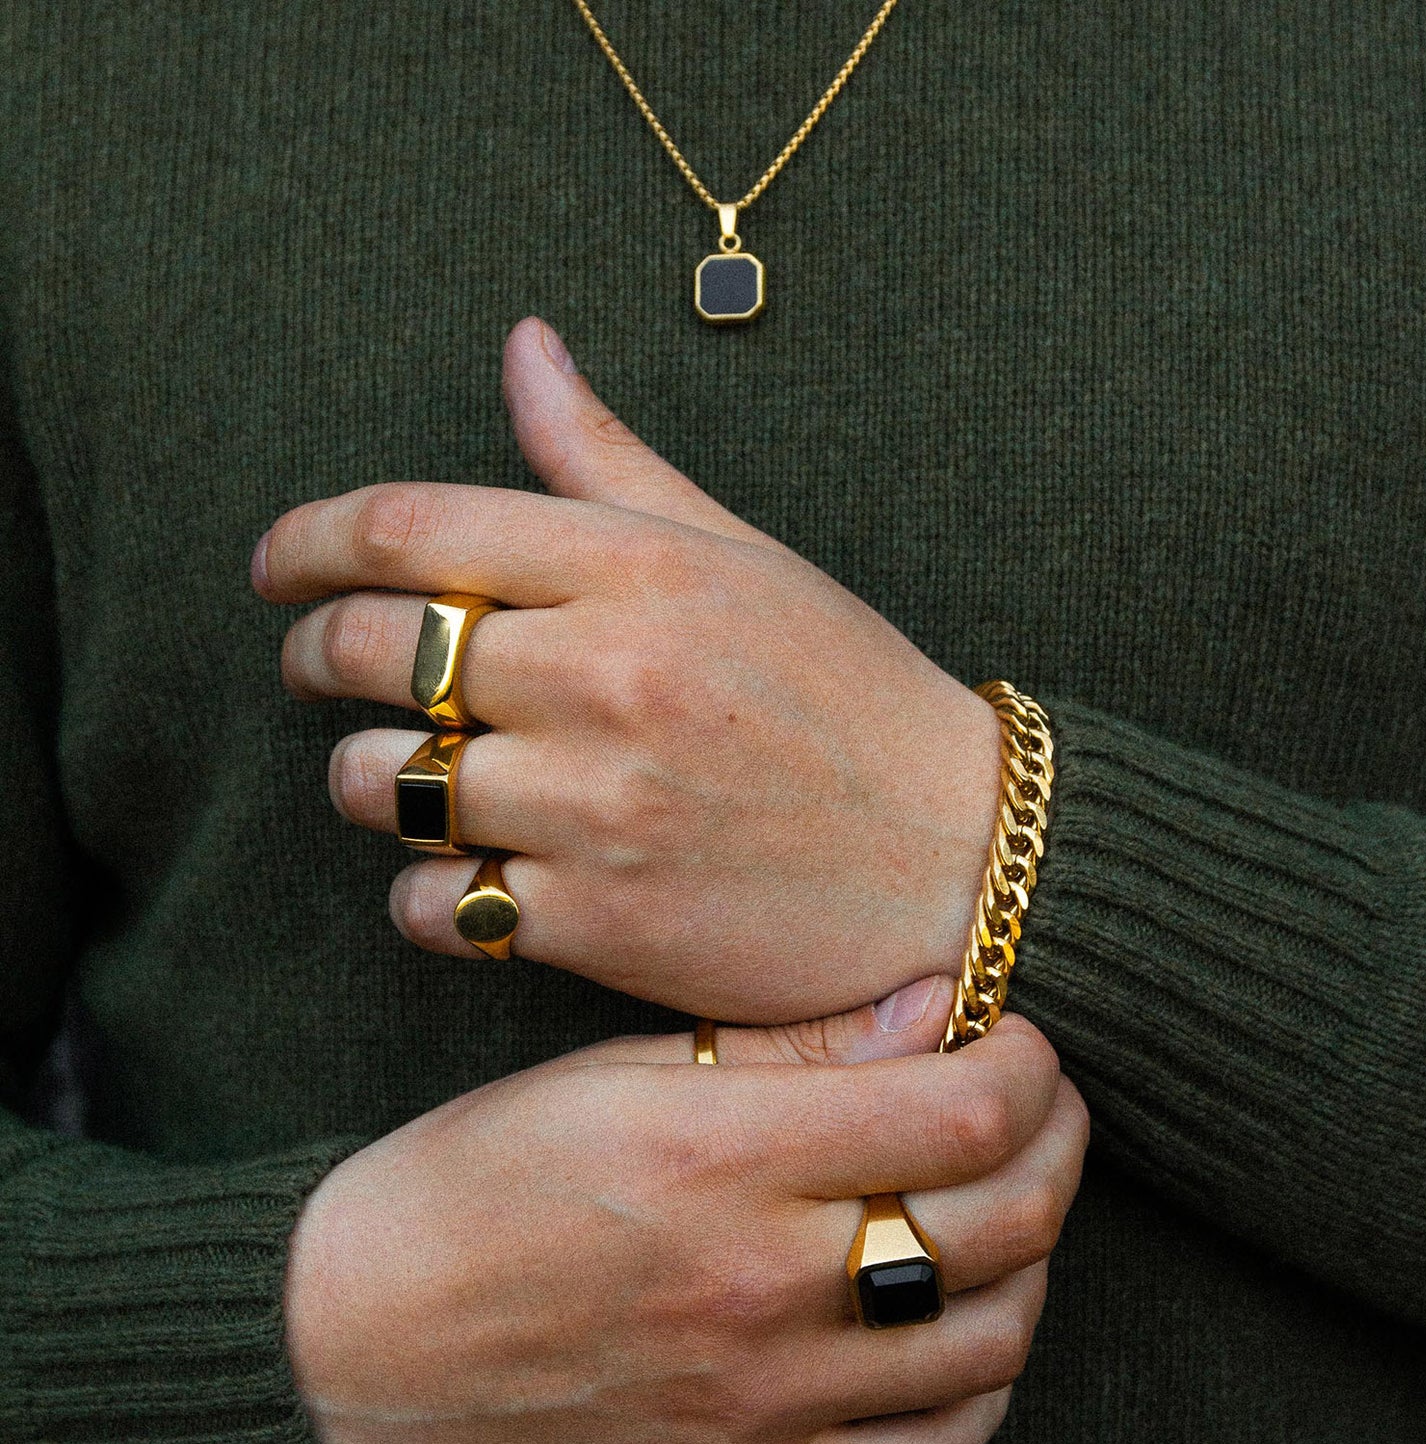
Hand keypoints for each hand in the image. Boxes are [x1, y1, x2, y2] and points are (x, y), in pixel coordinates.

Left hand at [254, 317, 1000, 1022]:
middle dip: (312, 655)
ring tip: (412, 778)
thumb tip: (523, 345)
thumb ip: (607, 459)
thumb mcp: (738, 554)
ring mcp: (601, 808)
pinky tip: (469, 878)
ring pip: (386, 786)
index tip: (275, 568)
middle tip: (319, 666)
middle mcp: (607, 679)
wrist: (957, 856)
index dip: (305, 542)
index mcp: (639, 571)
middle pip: (368, 651)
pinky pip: (437, 908)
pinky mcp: (604, 924)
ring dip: (369, 780)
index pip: (407, 526)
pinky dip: (426, 896)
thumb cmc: (845, 693)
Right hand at [284, 1007, 1087, 1443]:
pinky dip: (980, 1371)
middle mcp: (762, 1289)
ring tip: (999, 1193)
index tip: (1016, 1035)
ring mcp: (768, 1405)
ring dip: (1031, 1253)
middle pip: (1005, 1220)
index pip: (961, 1113)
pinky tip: (952, 1309)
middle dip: (1053, 1141)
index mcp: (720, 1160)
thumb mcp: (613, 1076)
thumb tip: (932, 1009)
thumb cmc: (476, 1184)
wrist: (362, 1346)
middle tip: (1036, 1099)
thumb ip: (787, 1049)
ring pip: (996, 1337)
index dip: (1027, 1064)